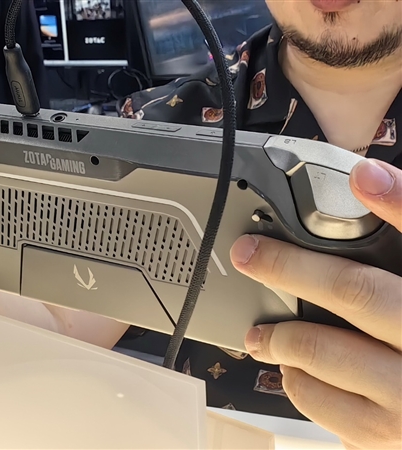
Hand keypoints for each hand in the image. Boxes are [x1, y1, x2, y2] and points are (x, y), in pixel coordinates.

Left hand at [230, 159, 400, 448]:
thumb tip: (370, 179)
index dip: (398, 200)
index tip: (361, 175)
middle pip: (355, 291)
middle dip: (290, 267)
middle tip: (249, 254)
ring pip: (327, 353)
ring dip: (283, 336)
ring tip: (261, 335)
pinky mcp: (388, 439)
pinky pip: (328, 410)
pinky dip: (301, 386)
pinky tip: (296, 373)